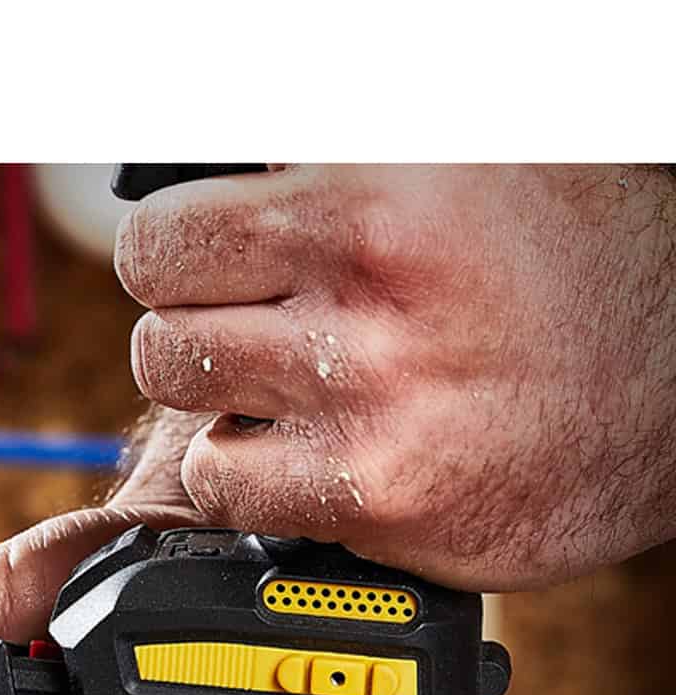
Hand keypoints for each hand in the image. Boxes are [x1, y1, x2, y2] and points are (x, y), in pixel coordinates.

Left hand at [115, 164, 675, 590]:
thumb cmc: (576, 260)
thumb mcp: (464, 153)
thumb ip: (331, 152)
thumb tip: (232, 166)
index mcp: (374, 195)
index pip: (163, 235)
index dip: (173, 254)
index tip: (199, 269)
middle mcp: (368, 299)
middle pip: (158, 324)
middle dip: (192, 324)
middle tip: (248, 331)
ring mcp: (372, 409)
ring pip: (186, 408)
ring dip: (218, 400)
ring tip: (282, 391)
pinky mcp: (381, 501)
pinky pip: (227, 490)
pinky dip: (246, 476)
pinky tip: (301, 454)